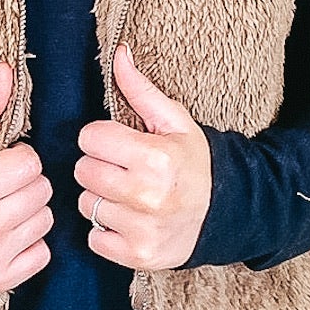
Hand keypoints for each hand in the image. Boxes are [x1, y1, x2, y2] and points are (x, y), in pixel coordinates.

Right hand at [0, 62, 53, 293]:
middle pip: (42, 190)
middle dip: (24, 183)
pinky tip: (5, 235)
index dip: (16, 158)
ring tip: (1, 209)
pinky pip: (43, 252)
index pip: (30, 162)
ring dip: (30, 211)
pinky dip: (30, 242)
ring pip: (47, 219)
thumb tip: (7, 71)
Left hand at [75, 43, 212, 270]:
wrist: (226, 214)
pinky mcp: (137, 256)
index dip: (102, 138)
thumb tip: (117, 53)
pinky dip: (105, 230)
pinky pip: (94, 237)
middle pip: (83, 171)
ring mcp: (142, 229)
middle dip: (98, 167)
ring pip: (85, 204)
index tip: (120, 144)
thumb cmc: (194, 163)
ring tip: (127, 195)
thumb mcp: (174, 122)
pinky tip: (129, 219)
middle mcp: (148, 195)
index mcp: (155, 157)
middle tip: (123, 170)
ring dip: (100, 199)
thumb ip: (140, 90)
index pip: (89, 138)